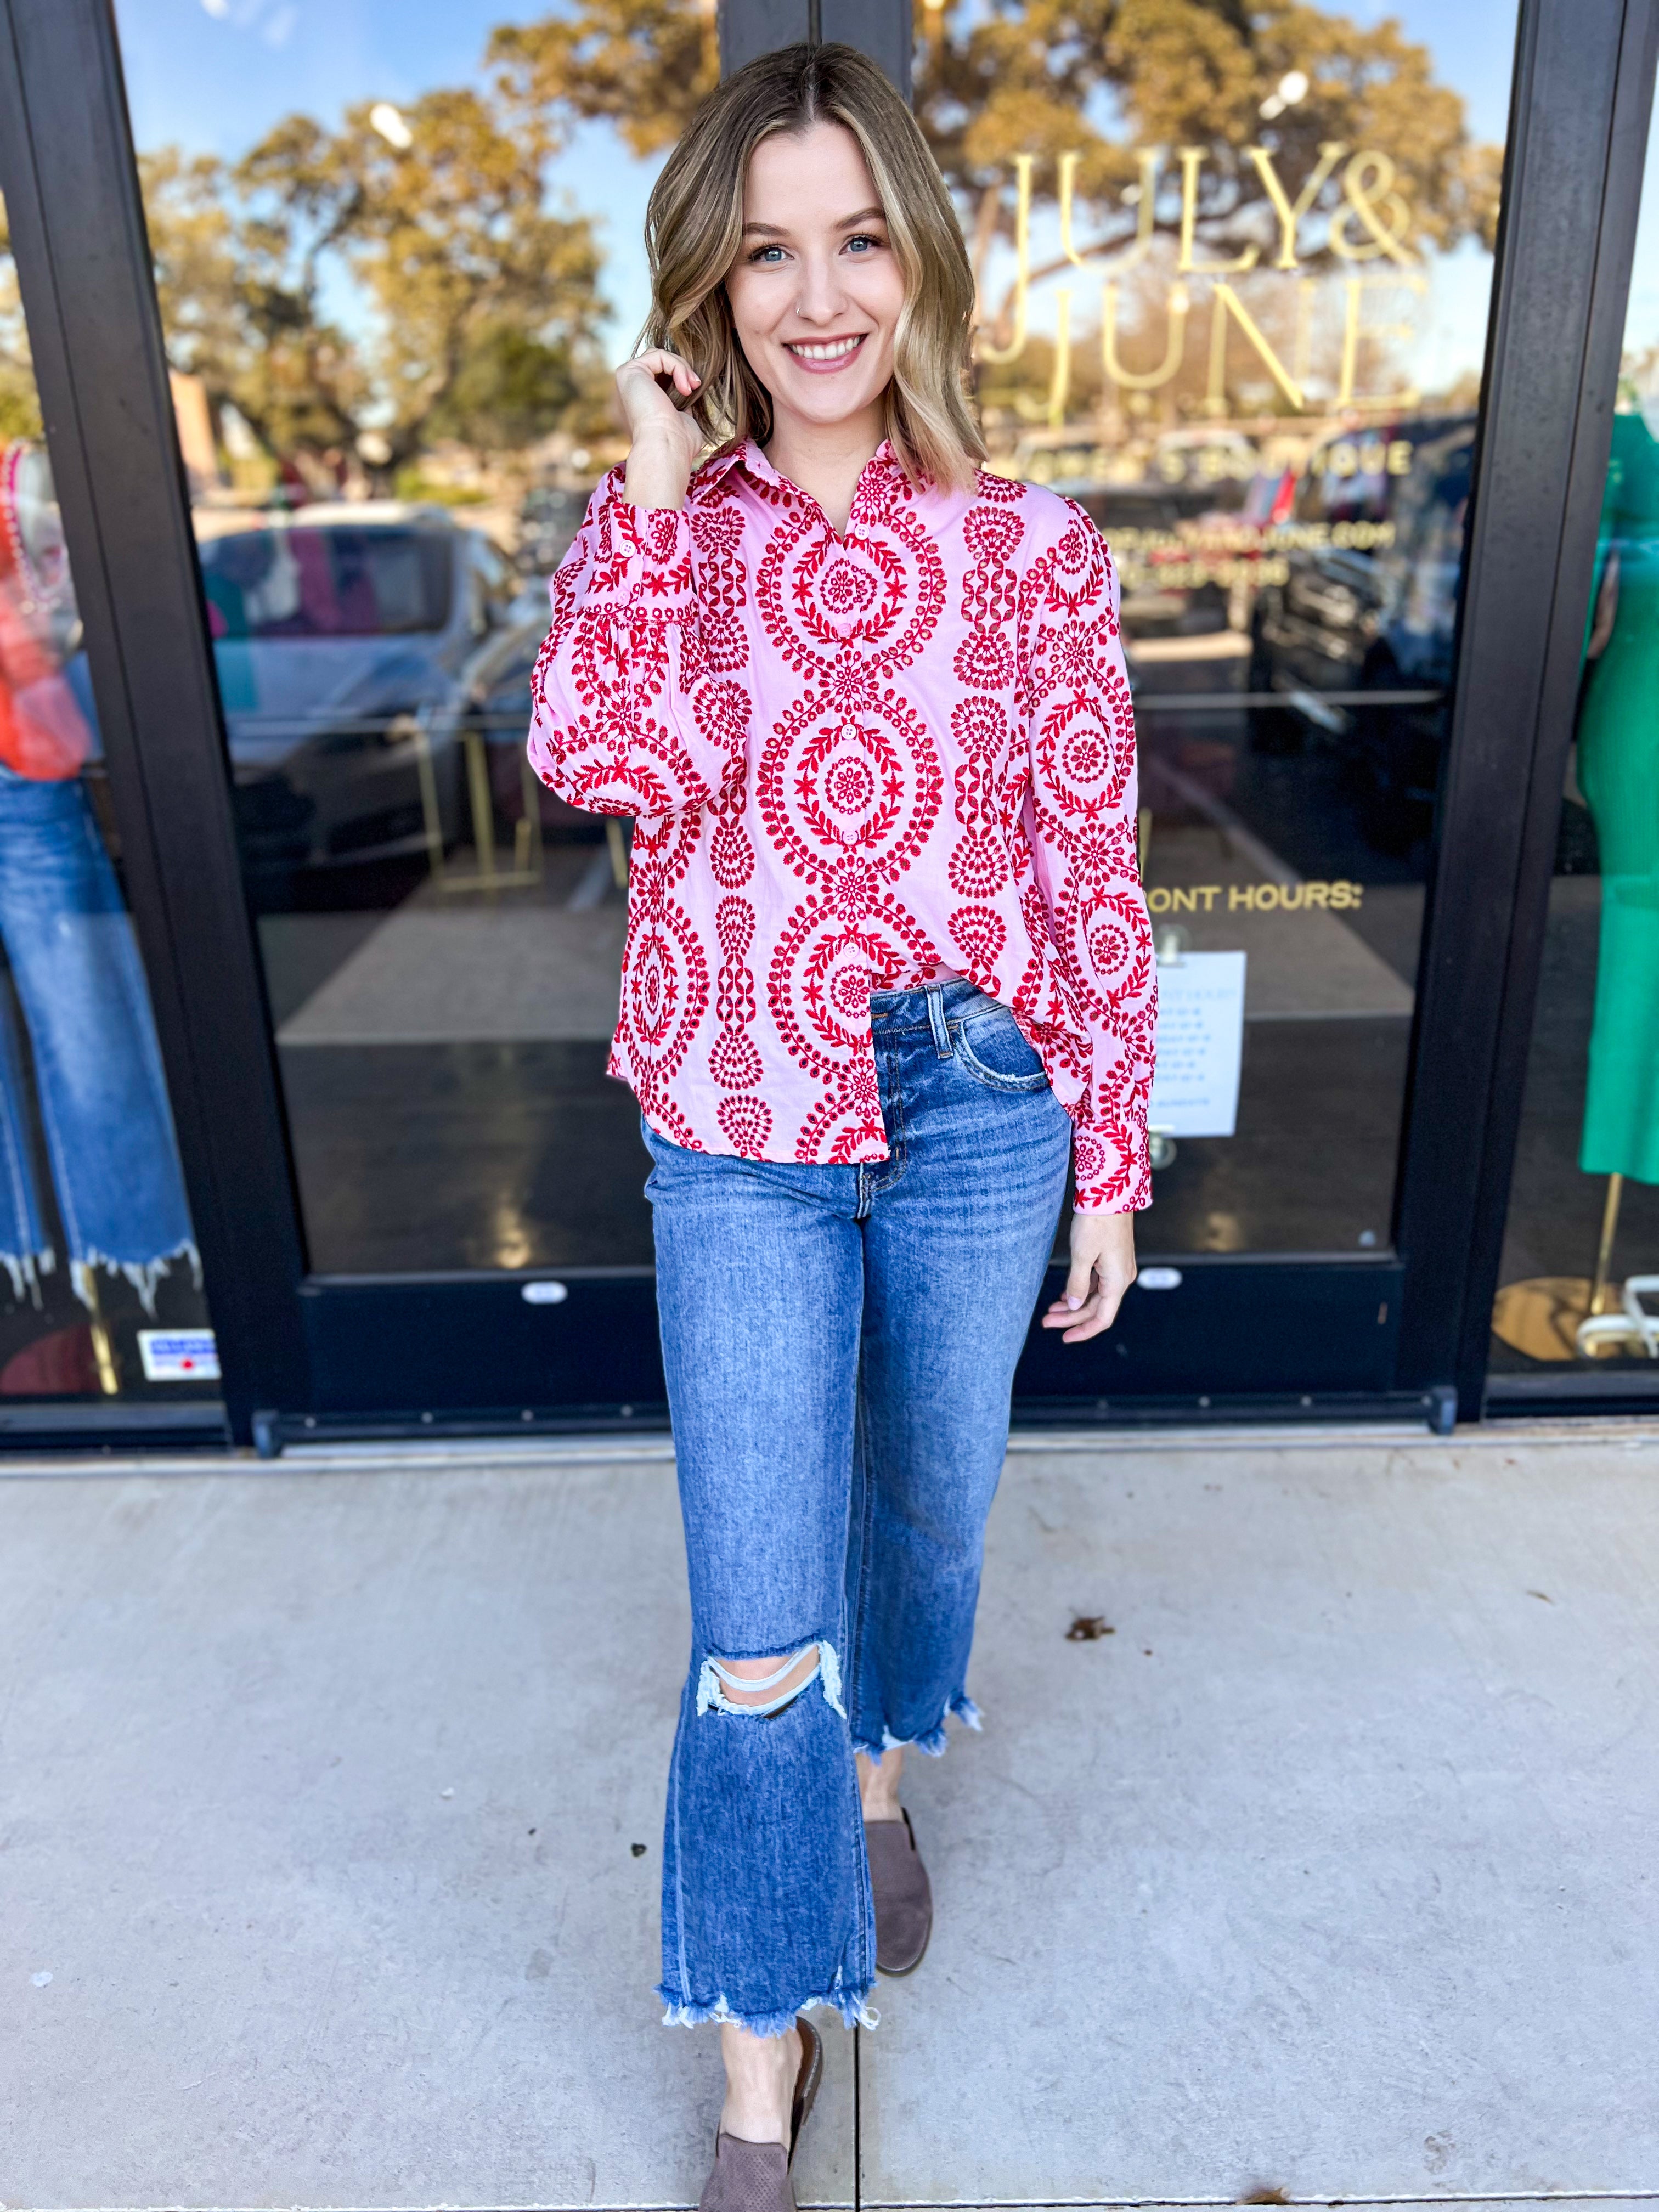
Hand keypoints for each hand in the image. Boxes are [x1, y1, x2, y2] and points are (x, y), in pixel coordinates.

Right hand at [617, 348, 703, 511]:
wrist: (666, 448)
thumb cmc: (678, 443)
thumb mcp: (683, 418)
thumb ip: (680, 402)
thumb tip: (689, 389)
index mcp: (639, 402)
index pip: (660, 376)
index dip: (680, 378)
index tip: (695, 390)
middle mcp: (630, 390)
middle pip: (659, 363)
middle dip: (682, 369)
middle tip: (696, 386)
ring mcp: (626, 379)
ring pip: (660, 357)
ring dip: (681, 368)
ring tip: (691, 387)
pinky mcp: (628, 371)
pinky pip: (659, 355)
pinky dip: (678, 367)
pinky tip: (685, 387)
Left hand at [1041, 1210, 1135, 1343]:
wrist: (1110, 1193)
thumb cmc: (1097, 1221)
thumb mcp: (1082, 1255)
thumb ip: (1078, 1283)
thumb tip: (1075, 1305)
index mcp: (1117, 1281)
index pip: (1102, 1318)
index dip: (1083, 1331)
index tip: (1064, 1337)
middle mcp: (1121, 1278)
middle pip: (1096, 1308)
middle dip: (1071, 1317)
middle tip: (1046, 1321)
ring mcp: (1118, 1269)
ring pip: (1095, 1296)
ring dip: (1074, 1304)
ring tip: (1052, 1309)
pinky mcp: (1112, 1259)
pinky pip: (1097, 1283)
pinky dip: (1081, 1290)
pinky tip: (1066, 1293)